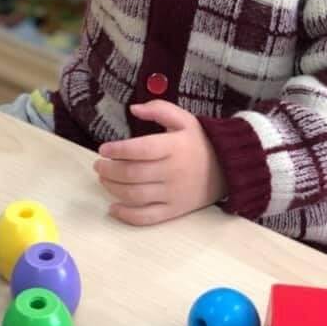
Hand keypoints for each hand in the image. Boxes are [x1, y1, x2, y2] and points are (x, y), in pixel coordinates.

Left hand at [93, 100, 225, 225]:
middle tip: (98, 164)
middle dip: (109, 170)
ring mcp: (173, 194)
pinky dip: (127, 215)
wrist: (229, 170)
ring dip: (112, 188)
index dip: (118, 150)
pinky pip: (147, 217)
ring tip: (103, 179)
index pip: (141, 150)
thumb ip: (158, 109)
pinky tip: (113, 207)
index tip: (103, 149)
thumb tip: (133, 108)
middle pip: (133, 174)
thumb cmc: (200, 142)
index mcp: (174, 147)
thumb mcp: (184, 119)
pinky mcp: (174, 211)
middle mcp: (173, 172)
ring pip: (135, 195)